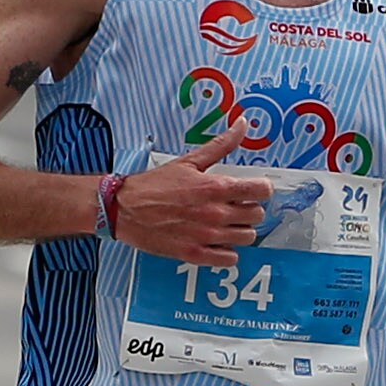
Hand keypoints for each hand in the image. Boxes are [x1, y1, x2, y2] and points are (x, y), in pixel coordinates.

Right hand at [115, 120, 271, 264]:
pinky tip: (217, 241)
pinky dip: (227, 251)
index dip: (261, 188)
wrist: (124, 208)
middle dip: (250, 208)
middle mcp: (214, 213)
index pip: (261, 190)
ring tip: (226, 223)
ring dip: (241, 230)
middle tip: (236, 205)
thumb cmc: (153, 185)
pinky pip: (229, 259)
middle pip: (256, 215)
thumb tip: (241, 125)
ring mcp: (206, 236)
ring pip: (246, 237)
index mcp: (214, 187)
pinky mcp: (195, 254)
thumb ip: (221, 145)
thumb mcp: (189, 161)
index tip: (254, 189)